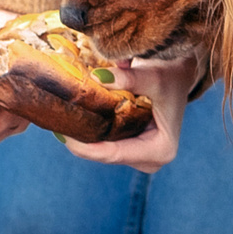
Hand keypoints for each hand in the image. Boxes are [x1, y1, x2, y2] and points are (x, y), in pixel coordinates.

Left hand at [63, 51, 200, 172]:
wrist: (178, 74)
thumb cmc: (171, 75)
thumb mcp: (154, 76)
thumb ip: (130, 79)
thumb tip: (98, 78)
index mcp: (161, 150)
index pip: (114, 154)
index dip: (86, 147)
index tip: (62, 134)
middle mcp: (151, 159)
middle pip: (106, 154)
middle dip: (81, 140)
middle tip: (54, 123)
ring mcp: (140, 155)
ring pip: (103, 149)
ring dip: (84, 135)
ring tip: (60, 118)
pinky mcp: (131, 147)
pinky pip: (105, 143)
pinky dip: (91, 130)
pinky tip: (71, 118)